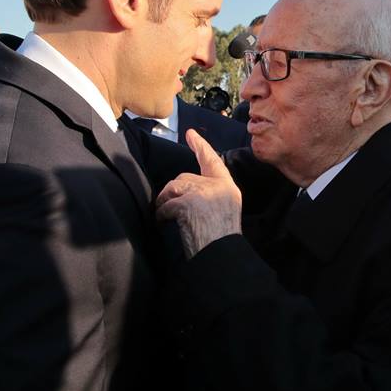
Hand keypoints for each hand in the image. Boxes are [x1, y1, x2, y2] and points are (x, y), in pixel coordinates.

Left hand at [156, 130, 241, 258]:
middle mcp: (218, 186)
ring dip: (166, 203)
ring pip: (173, 188)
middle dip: (173, 193)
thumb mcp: (224, 212)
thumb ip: (211, 196)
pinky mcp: (189, 203)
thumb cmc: (220, 241)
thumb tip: (184, 191)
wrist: (221, 256)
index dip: (201, 146)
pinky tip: (166, 225)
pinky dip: (162, 216)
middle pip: (184, 178)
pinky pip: (166, 205)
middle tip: (170, 211)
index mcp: (228, 188)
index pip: (213, 161)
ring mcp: (204, 193)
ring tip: (168, 219)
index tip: (190, 134)